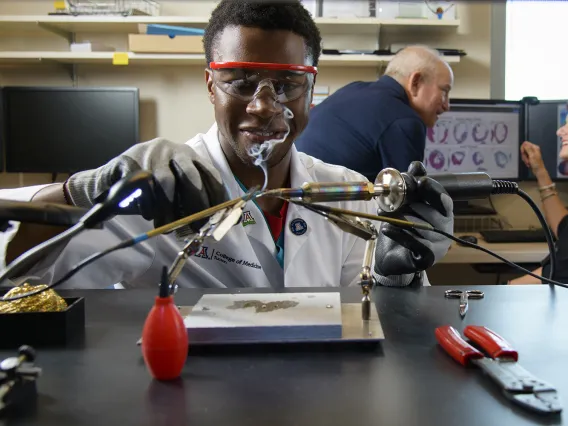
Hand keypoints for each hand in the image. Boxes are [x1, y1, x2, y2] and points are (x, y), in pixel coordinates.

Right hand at [64, 138, 227, 234]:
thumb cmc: (150, 191)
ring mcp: (149, 153)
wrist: (108, 182)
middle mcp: (172, 150)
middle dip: (196, 204)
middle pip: (190, 176)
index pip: (210, 175)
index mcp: (189, 156)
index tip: (219, 219)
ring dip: (168, 208)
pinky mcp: (127, 161)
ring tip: (167, 226)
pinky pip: (141, 185)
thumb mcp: (175, 193)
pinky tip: (148, 215)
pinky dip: (146, 203)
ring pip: (165, 181)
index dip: (217, 198)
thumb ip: (194, 203)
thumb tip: (223, 223)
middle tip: (196, 227)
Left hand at [374, 161, 452, 276]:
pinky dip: (398, 234)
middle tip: (394, 202)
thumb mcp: (405, 207)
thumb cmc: (401, 230)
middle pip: (433, 214)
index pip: (444, 201)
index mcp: (444, 215)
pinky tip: (386, 229)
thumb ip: (412, 188)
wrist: (392, 259)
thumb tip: (416, 165)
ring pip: (422, 228)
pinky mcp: (427, 258)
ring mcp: (439, 246)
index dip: (433, 191)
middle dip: (411, 205)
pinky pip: (413, 243)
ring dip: (400, 219)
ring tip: (384, 214)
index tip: (421, 182)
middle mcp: (446, 230)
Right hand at [520, 141, 544, 174]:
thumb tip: (524, 143)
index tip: (523, 153)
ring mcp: (531, 153)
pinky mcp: (530, 157)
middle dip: (524, 155)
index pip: (525, 143)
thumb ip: (528, 149)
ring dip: (524, 159)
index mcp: (534, 147)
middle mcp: (533, 149)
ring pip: (523, 154)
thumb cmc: (536, 163)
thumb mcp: (532, 155)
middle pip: (523, 149)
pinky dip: (525, 160)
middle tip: (527, 159)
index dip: (523, 148)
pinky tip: (528, 163)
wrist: (538, 170)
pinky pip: (524, 157)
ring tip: (528, 162)